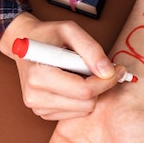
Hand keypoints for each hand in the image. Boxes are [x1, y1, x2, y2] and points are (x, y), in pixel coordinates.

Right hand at [0, 13, 126, 119]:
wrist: (25, 43)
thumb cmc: (48, 35)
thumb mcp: (70, 30)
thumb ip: (91, 49)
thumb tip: (108, 72)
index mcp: (38, 74)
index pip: (83, 90)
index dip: (106, 82)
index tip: (118, 70)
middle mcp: (34, 95)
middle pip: (86, 103)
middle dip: (100, 87)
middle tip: (102, 70)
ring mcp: (37, 106)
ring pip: (83, 110)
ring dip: (90, 93)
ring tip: (82, 73)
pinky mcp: (42, 112)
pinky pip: (75, 113)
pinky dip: (81, 99)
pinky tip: (73, 83)